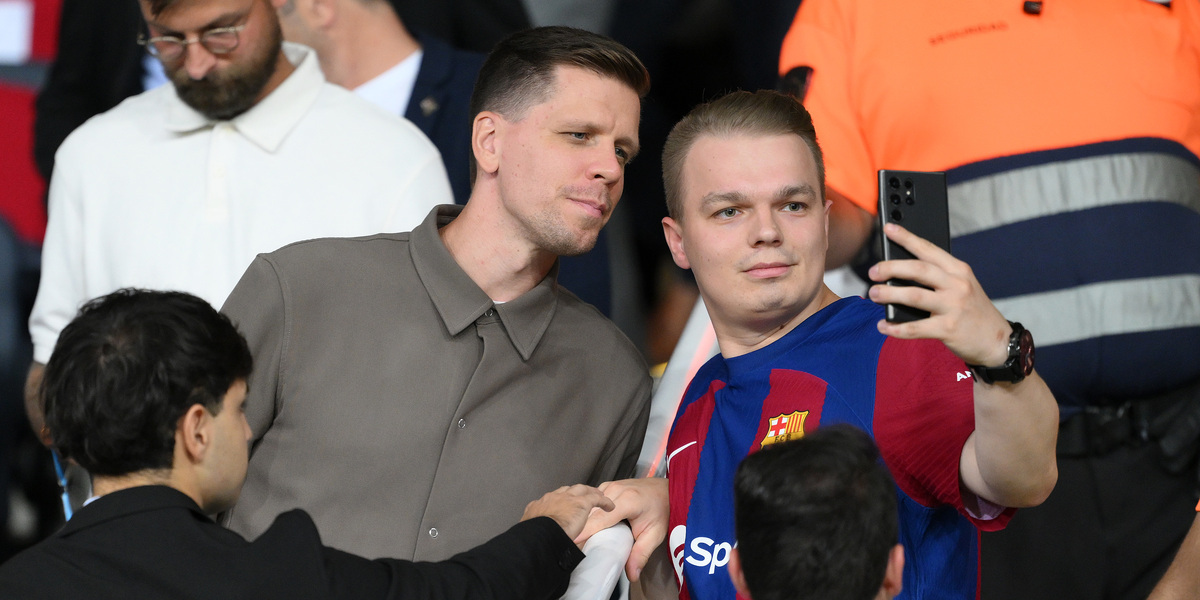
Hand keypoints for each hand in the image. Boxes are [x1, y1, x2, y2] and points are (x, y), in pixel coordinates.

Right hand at [522, 484, 614, 541]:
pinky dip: (604, 501)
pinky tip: (610, 506)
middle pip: (567, 490)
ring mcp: (567, 498)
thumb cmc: (534, 538)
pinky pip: (596, 498)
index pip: (551, 499)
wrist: (540, 535)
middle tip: (582, 497)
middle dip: (575, 492)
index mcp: (539, 505)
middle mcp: (553, 497)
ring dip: (590, 492)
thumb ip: (537, 533)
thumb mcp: (530, 532)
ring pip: (582, 489)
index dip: (560, 501)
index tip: (564, 505)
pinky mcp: (581, 503)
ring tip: (598, 496)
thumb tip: (543, 540)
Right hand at [576, 477, 667, 581]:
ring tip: (581, 537)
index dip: (585, 531)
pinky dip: (589, 512)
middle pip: (590, 512)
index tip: (573, 542)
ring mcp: (609, 486)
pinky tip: (589, 524)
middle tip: (578, 546)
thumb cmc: (661, 510)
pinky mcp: (606, 486)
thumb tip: (632, 574)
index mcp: (628, 501)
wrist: (666, 491)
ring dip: (584, 520)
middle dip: (582, 529)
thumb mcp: (654, 534)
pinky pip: (592, 501)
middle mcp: (615, 490)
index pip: (600, 518)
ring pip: (589, 505)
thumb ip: (641, 554)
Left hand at [867, 223, 1010, 365]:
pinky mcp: (948, 329)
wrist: (998, 341)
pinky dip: (896, 328)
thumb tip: (899, 273)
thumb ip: (938, 277)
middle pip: (918, 270)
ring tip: (873, 294)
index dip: (907, 238)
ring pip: (914, 296)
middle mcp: (957, 285)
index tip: (888, 229)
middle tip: (873, 272)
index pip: (929, 249)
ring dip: (889, 294)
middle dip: (891, 268)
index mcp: (958, 270)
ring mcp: (953, 306)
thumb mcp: (963, 286)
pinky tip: (883, 326)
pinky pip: (916, 328)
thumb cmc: (973, 311)